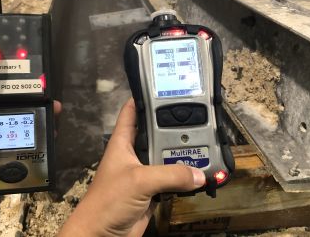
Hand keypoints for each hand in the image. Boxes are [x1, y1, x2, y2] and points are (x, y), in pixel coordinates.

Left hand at [0, 42, 60, 208]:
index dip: (14, 69)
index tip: (36, 66)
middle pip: (10, 96)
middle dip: (32, 94)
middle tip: (52, 94)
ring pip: (15, 116)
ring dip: (34, 114)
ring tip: (54, 113)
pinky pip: (15, 136)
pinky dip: (29, 134)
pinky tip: (45, 132)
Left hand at [59, 98, 204, 236]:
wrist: (103, 236)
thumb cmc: (109, 201)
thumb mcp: (139, 180)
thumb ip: (170, 174)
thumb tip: (200, 174)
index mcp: (122, 142)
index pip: (131, 112)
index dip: (143, 98)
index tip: (163, 88)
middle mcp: (134, 154)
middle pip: (156, 134)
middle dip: (174, 127)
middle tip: (199, 117)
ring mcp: (144, 173)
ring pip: (166, 157)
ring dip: (183, 155)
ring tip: (206, 144)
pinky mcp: (153, 191)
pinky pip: (173, 180)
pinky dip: (185, 177)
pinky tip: (200, 172)